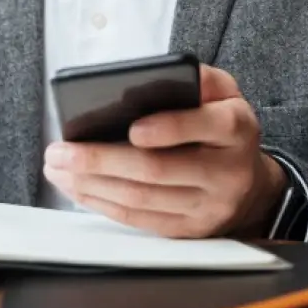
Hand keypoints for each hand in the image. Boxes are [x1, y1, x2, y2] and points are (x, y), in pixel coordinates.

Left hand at [43, 65, 285, 237]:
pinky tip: (78, 188)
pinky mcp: (190, 230)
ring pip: (143, 199)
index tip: (131, 128)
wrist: (250, 183)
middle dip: (102, 160)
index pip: (205, 126)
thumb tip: (156, 76)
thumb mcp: (223, 92)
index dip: (168, 129)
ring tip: (58, 168)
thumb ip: (198, 78)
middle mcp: (227, 172)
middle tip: (61, 151)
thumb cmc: (220, 125)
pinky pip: (140, 221)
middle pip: (159, 169)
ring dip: (92, 184)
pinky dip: (103, 204)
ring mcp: (209, 207)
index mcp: (236, 128)